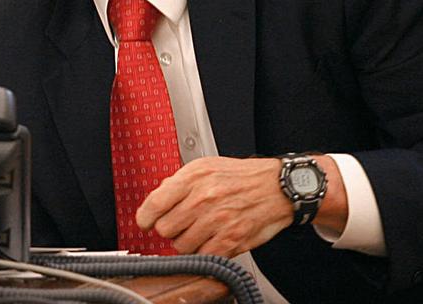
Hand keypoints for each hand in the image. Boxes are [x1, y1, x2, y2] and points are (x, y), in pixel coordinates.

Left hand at [135, 156, 293, 256]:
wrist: (277, 186)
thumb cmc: (241, 176)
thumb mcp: (205, 166)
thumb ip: (178, 181)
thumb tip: (158, 196)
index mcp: (193, 178)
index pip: (155, 203)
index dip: (145, 217)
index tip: (145, 223)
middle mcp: (203, 198)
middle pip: (165, 228)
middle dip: (170, 229)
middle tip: (181, 225)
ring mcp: (217, 220)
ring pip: (181, 245)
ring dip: (187, 242)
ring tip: (199, 231)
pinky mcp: (231, 239)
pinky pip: (203, 255)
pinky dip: (204, 252)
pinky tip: (210, 241)